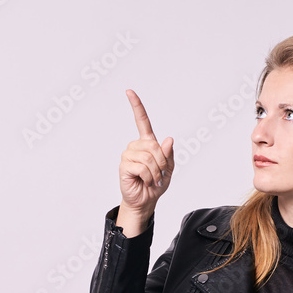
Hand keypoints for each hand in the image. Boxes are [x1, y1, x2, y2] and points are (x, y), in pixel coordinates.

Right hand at [118, 89, 173, 223]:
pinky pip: (142, 167)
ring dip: (155, 171)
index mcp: (147, 143)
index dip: (136, 106)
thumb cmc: (156, 184)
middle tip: (159, 174)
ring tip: (152, 179)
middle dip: (161, 162)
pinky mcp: (124, 166)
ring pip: (148, 157)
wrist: (145, 201)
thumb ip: (169, 155)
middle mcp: (135, 146)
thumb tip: (168, 139)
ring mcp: (128, 155)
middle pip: (153, 145)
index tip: (129, 91)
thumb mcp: (169, 169)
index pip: (141, 121)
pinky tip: (145, 181)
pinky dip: (148, 176)